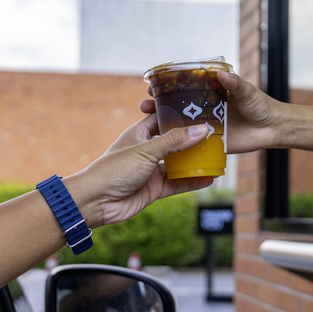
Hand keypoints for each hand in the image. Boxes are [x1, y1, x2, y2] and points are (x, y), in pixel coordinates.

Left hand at [71, 114, 212, 227]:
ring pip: (178, 164)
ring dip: (194, 161)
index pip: (161, 118)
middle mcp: (146, 150)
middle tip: (215, 133)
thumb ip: (175, 141)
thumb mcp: (147, 150)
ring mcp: (151, 170)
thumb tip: (202, 129)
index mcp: (139, 134)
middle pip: (174, 142)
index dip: (178, 114)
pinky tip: (208, 179)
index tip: (199, 109)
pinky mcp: (154, 189)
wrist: (95, 202)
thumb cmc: (114, 170)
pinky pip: (177, 183)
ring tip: (216, 156)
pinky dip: (192, 181)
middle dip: (191, 139)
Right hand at [140, 71, 281, 153]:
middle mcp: (203, 109)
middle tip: (144, 105)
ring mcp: (205, 127)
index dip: (166, 87)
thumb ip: (235, 84)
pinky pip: (192, 145)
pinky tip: (164, 147)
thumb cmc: (260, 105)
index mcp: (209, 94)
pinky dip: (178, 146)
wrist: (273, 129)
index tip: (152, 85)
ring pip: (179, 126)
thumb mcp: (247, 92)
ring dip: (162, 124)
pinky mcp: (211, 143)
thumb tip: (222, 74)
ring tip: (147, 122)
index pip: (182, 88)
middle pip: (175, 107)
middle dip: (157, 106)